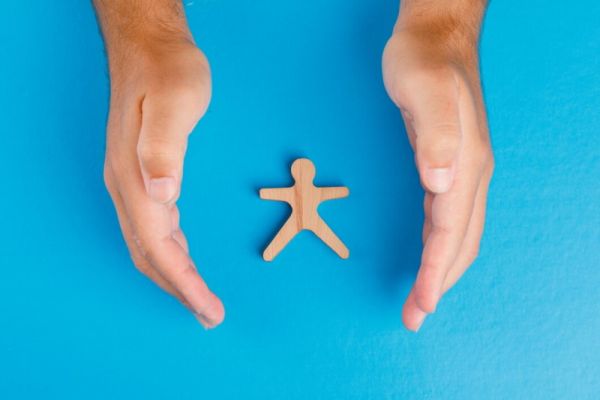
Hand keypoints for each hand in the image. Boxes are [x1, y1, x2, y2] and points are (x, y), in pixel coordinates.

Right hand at [102, 36, 224, 327]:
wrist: (151, 49)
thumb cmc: (167, 72)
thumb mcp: (172, 103)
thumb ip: (163, 148)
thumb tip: (161, 197)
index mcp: (134, 179)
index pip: (159, 246)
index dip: (184, 283)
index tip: (209, 309)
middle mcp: (128, 187)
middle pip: (151, 256)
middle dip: (180, 291)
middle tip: (211, 315)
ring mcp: (132, 184)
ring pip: (151, 246)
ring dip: (175, 278)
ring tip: (200, 300)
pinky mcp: (143, 177)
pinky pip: (155, 229)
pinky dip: (172, 255)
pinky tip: (185, 261)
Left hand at [382, 4, 493, 330]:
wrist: (436, 38)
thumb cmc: (423, 62)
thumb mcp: (422, 89)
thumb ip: (433, 135)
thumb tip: (441, 183)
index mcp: (465, 163)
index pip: (450, 230)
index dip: (435, 271)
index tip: (420, 304)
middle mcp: (470, 173)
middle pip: (460, 242)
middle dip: (439, 284)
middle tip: (414, 317)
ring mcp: (463, 171)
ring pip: (458, 234)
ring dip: (441, 270)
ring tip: (421, 298)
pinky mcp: (450, 166)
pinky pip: (449, 218)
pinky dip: (440, 246)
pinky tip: (430, 255)